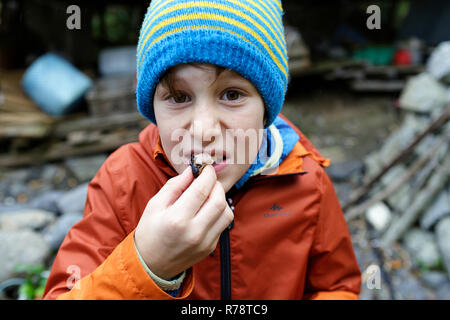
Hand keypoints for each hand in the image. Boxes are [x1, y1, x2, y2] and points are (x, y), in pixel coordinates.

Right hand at [134, 165, 233, 279]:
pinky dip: (219, 212)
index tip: (206, 167)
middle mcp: (194, 232)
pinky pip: (223, 224)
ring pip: (226, 212)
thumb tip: (192, 170)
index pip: (202, 190)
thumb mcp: (155, 205)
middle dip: (216, 185)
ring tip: (208, 195)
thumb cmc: (150, 231)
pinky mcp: (210, 247)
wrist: (151, 264)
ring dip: (221, 198)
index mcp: (177, 219)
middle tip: (207, 180)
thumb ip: (174, 185)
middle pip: (219, 200)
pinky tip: (207, 210)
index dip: (207, 174)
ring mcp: (205, 242)